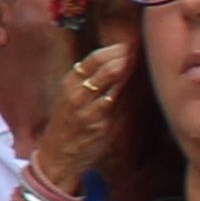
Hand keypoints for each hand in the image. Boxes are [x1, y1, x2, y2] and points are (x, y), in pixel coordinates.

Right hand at [33, 39, 134, 200]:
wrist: (57, 156)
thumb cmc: (69, 128)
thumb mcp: (72, 101)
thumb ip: (90, 85)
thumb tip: (117, 68)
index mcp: (69, 83)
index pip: (94, 57)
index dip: (115, 49)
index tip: (133, 43)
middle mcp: (74, 90)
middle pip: (101, 63)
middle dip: (123, 54)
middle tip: (142, 48)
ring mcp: (83, 105)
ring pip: (106, 77)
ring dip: (125, 67)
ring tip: (141, 60)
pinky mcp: (94, 121)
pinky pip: (111, 100)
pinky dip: (123, 89)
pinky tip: (134, 84)